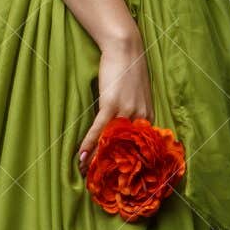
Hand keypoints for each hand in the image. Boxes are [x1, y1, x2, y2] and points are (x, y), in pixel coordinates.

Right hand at [77, 29, 153, 175]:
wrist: (125, 47)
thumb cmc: (129, 68)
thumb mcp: (137, 93)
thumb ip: (133, 110)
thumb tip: (121, 127)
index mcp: (148, 115)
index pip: (139, 147)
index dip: (127, 163)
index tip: (120, 178)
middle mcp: (141, 117)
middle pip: (125, 149)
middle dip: (112, 167)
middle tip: (101, 183)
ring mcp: (127, 111)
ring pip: (111, 143)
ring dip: (96, 160)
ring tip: (86, 174)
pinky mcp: (112, 104)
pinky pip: (99, 130)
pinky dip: (89, 144)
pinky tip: (81, 157)